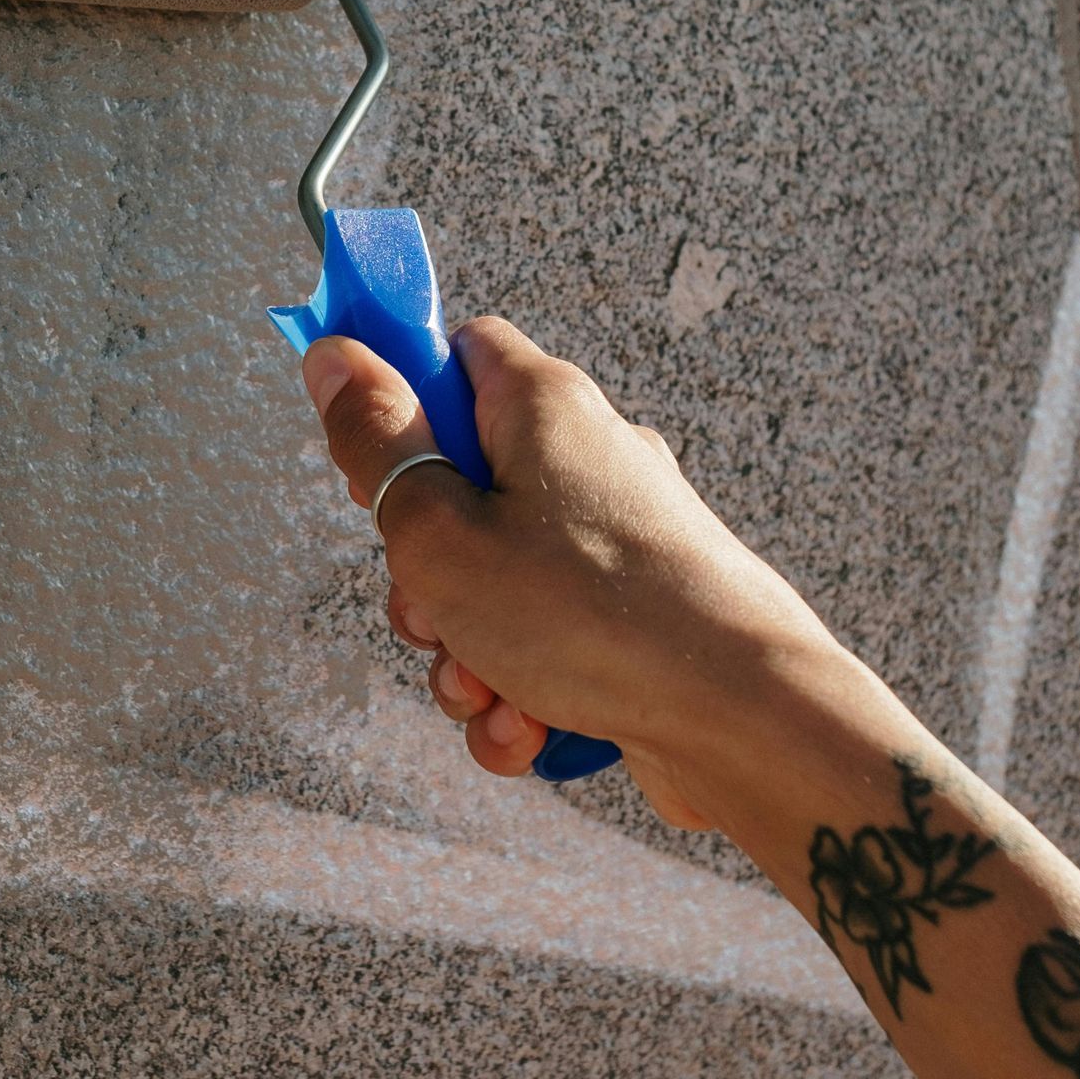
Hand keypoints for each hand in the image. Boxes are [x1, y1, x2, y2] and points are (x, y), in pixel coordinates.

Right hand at [299, 314, 838, 828]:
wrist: (743, 721)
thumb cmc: (598, 616)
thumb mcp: (442, 531)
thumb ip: (376, 445)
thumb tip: (336, 358)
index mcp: (543, 408)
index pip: (454, 350)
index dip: (396, 396)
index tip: (362, 458)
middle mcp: (588, 462)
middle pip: (461, 492)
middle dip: (425, 575)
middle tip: (435, 610)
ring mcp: (616, 544)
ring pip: (496, 588)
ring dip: (469, 652)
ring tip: (493, 690)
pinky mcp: (635, 620)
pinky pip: (547, 646)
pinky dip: (525, 692)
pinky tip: (533, 728)